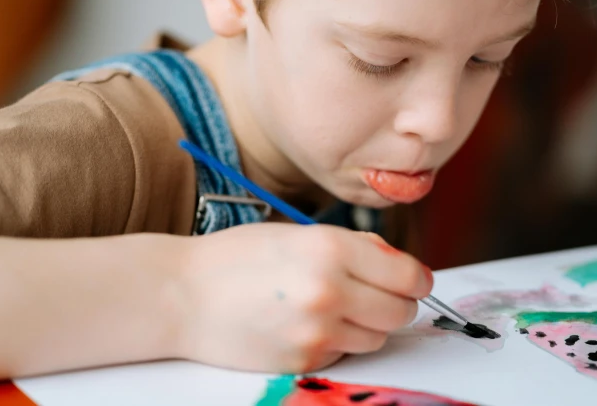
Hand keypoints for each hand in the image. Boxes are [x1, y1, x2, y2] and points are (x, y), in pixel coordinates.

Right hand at [172, 223, 432, 372]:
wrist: (181, 296)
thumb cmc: (237, 258)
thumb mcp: (299, 233)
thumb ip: (354, 247)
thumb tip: (399, 265)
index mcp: (332, 248)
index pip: (409, 275)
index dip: (415, 279)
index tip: (412, 281)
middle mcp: (330, 290)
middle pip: (401, 312)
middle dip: (396, 304)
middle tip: (378, 296)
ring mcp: (317, 332)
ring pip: (377, 338)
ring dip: (367, 325)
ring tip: (334, 308)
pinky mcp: (304, 362)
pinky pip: (345, 356)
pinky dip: (338, 343)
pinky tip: (308, 326)